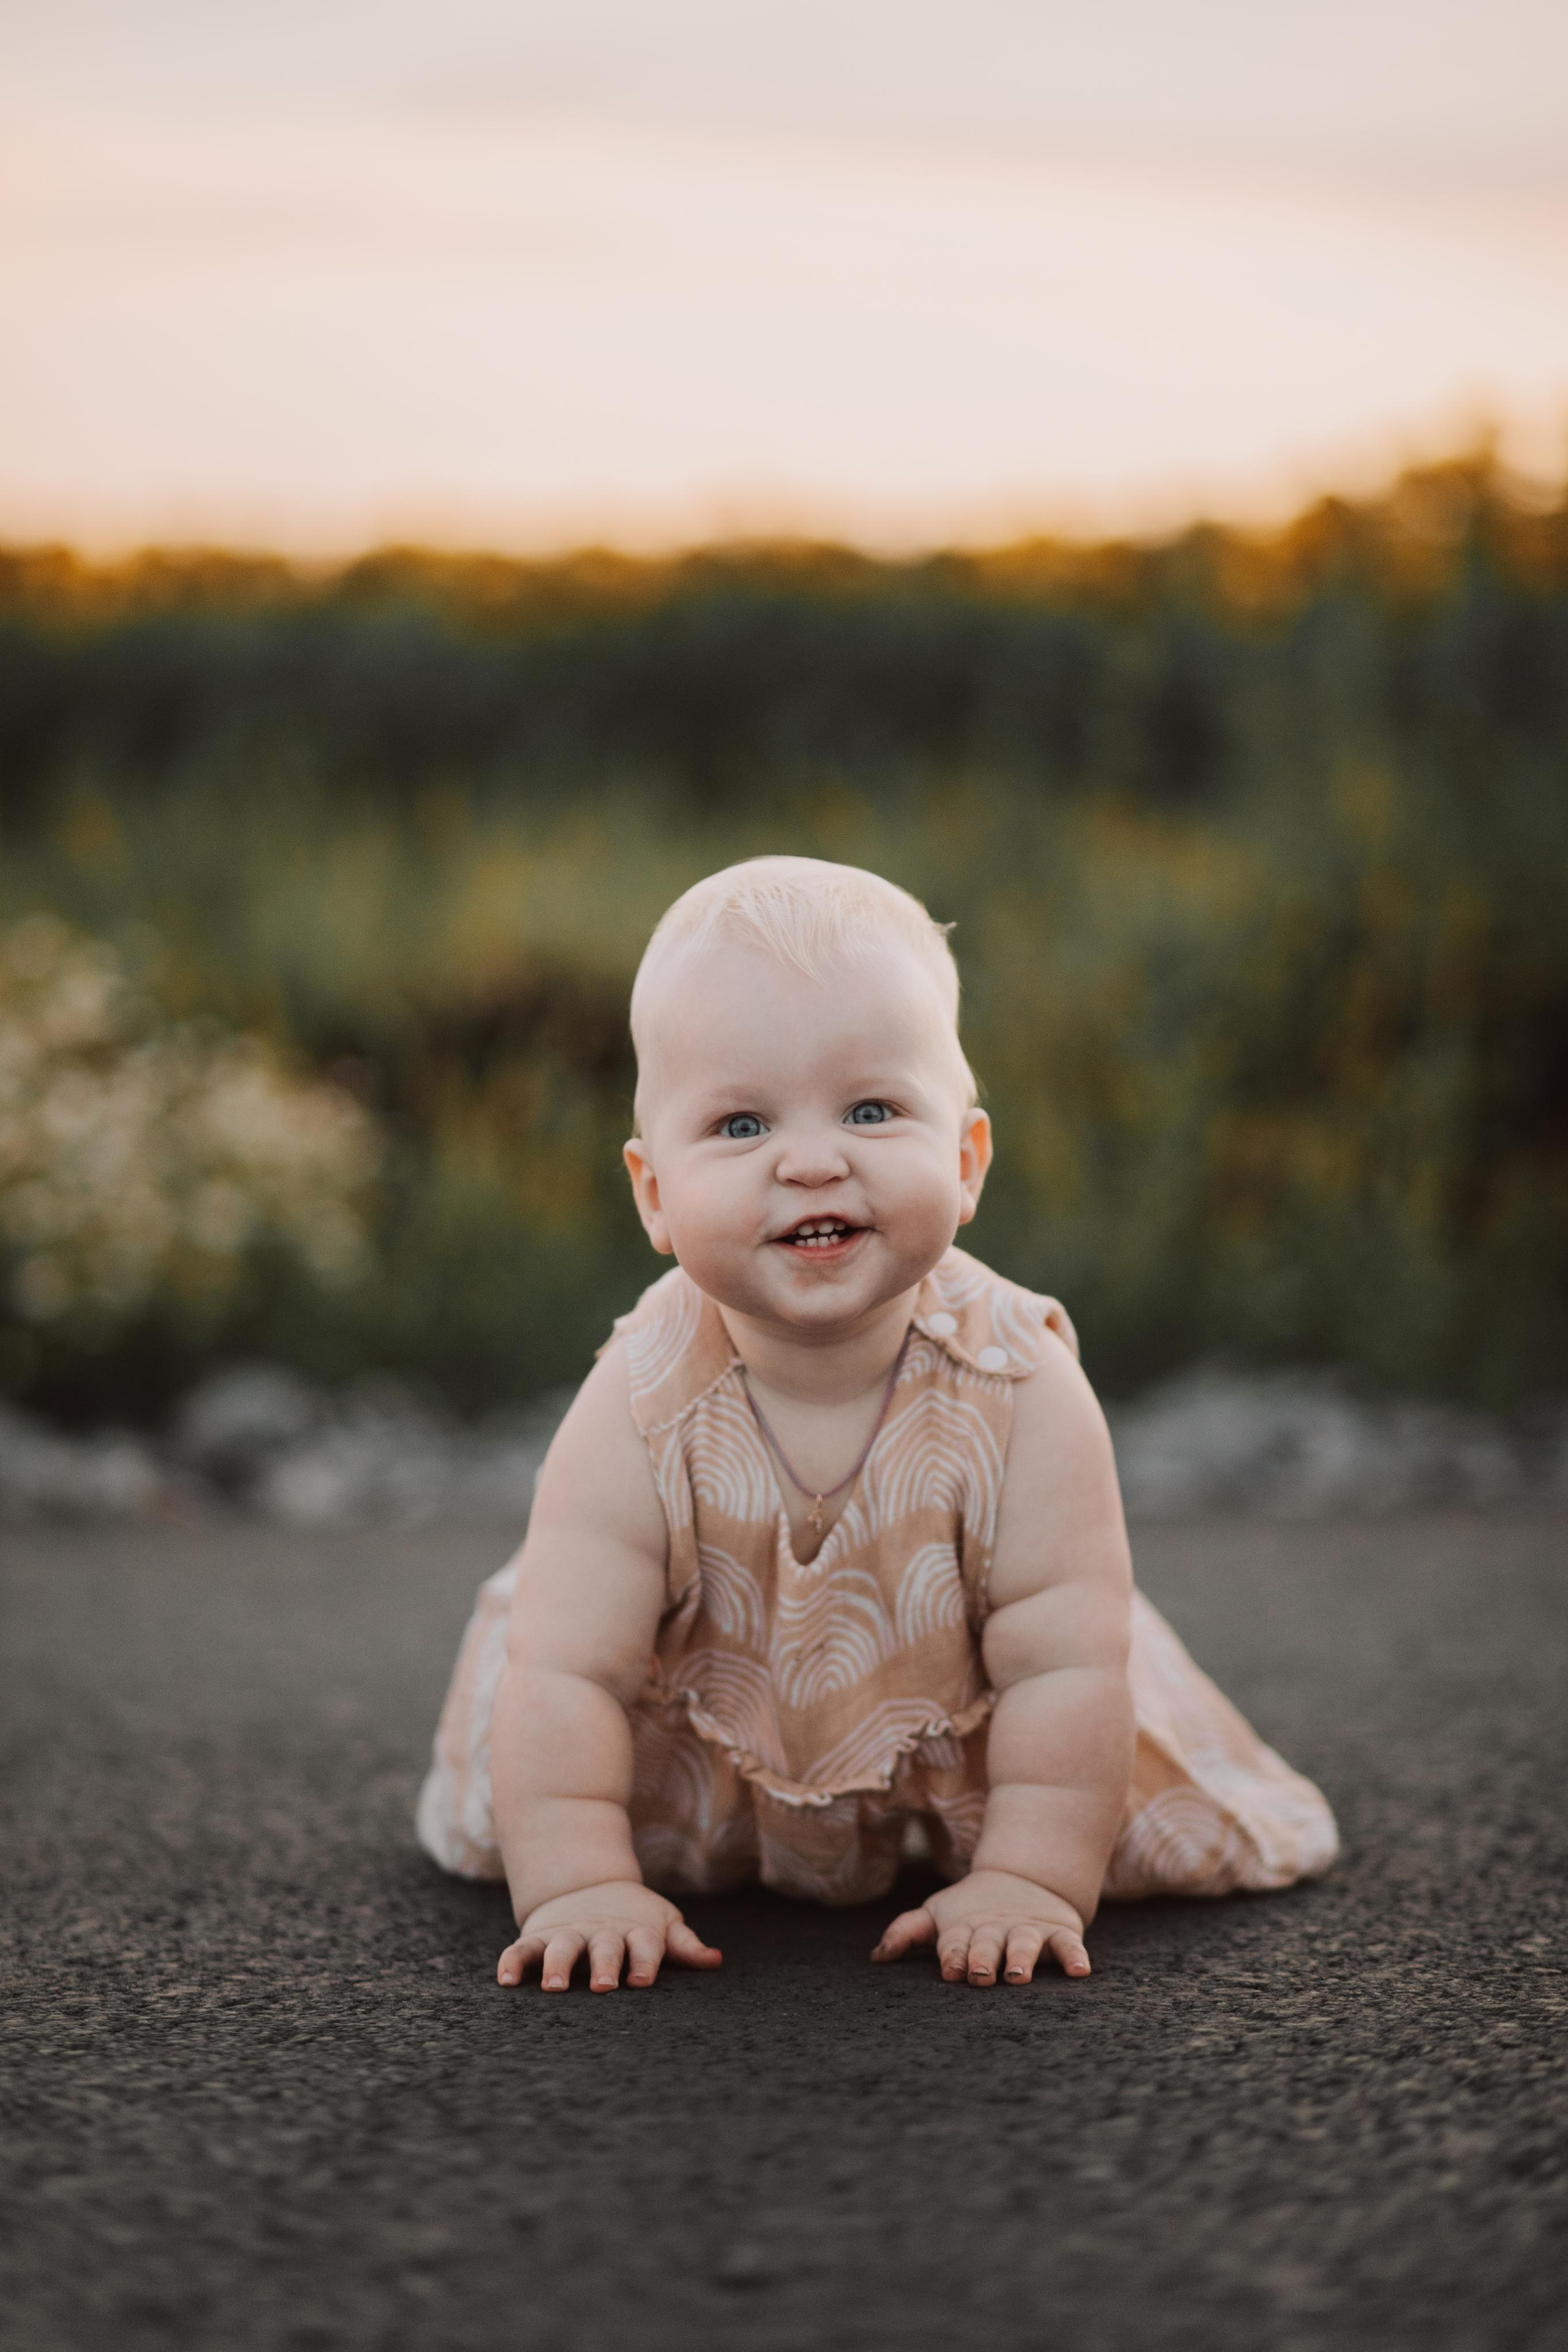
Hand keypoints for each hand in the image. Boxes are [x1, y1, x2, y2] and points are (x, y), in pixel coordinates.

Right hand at [497, 1879, 721, 1992]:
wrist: (587, 1885)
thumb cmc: (635, 1919)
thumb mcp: (662, 1924)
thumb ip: (684, 1945)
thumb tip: (716, 1960)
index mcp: (636, 1931)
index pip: (644, 1945)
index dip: (644, 1960)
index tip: (641, 1980)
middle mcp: (602, 1932)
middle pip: (605, 1947)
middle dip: (605, 1965)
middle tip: (604, 1986)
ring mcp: (569, 1933)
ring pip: (562, 1947)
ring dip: (559, 1964)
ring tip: (556, 1986)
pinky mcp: (539, 1937)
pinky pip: (522, 1949)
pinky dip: (513, 1962)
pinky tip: (506, 1981)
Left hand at [870, 1867, 1089, 1984]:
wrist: (1024, 1879)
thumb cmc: (971, 1911)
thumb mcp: (938, 1915)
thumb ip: (907, 1932)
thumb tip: (876, 1957)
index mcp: (964, 1928)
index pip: (954, 1943)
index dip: (952, 1955)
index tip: (950, 1970)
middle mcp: (995, 1929)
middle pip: (987, 1943)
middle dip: (982, 1958)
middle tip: (980, 1975)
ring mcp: (1027, 1930)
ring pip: (1025, 1942)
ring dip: (1022, 1957)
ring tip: (1019, 1975)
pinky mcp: (1058, 1932)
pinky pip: (1069, 1944)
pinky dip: (1075, 1955)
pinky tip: (1080, 1972)